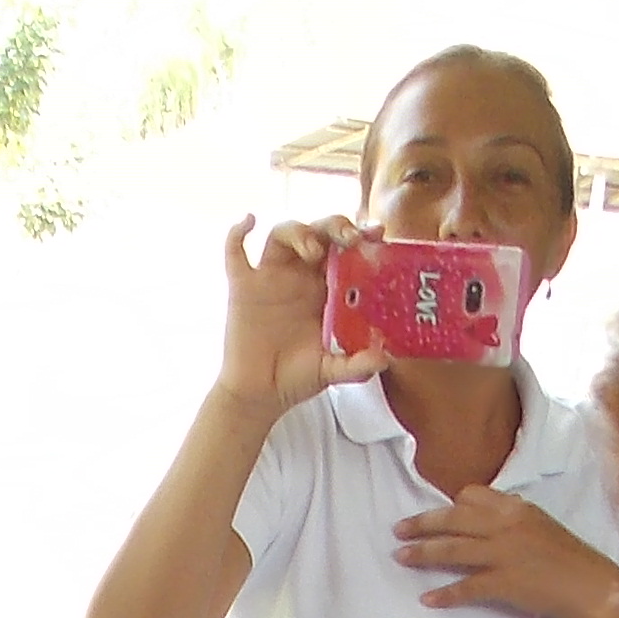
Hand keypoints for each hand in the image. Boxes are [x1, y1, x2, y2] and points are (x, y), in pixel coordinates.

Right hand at [214, 216, 378, 418]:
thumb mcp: (332, 371)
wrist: (260, 395)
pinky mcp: (242, 288)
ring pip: (282, 234)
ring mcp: (269, 278)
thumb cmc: (297, 378)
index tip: (376, 233)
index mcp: (325, 288)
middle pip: (317, 232)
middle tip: (350, 238)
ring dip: (299, 232)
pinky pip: (234, 253)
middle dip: (335, 226)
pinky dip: (236, 233)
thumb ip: (357, 365)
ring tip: (314, 250)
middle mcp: (299, 276)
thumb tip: (384, 358)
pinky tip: (249, 221)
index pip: (344, 249)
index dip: (360, 235)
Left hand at [395, 482, 618, 617]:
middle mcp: (506, 526)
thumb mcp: (540, 524)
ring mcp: (504, 554)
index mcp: (515, 508)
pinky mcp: (504, 583)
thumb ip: (514, 516)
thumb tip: (491, 512)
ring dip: (422, 554)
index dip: (451, 505)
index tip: (436, 515)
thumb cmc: (567, 557)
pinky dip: (445, 594)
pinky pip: (466, 587)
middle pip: (452, 519)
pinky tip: (428, 599)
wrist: (590, 586)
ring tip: (400, 558)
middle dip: (421, 524)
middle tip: (398, 530)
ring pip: (452, 550)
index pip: (471, 495)